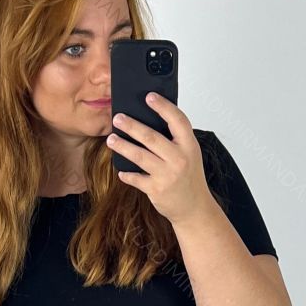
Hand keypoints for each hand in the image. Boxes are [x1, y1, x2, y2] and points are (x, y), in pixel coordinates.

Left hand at [107, 93, 211, 226]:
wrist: (194, 208)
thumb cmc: (189, 178)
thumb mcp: (190, 154)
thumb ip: (176, 139)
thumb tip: (150, 119)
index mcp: (189, 146)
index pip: (177, 120)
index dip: (163, 107)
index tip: (149, 96)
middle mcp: (179, 159)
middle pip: (151, 137)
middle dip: (132, 126)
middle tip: (117, 118)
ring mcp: (167, 175)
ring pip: (139, 156)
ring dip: (123, 146)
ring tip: (111, 139)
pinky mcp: (156, 190)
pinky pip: (136, 178)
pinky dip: (127, 174)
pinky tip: (121, 171)